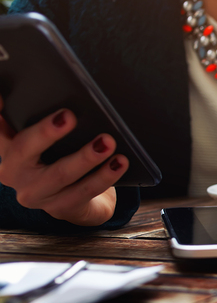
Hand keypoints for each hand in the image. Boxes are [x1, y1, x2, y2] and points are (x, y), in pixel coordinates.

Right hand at [0, 103, 128, 225]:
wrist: (72, 199)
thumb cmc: (57, 159)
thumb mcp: (41, 140)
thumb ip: (34, 117)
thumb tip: (43, 95)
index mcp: (6, 148)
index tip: (1, 99)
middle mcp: (12, 172)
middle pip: (23, 149)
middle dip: (46, 132)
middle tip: (69, 116)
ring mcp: (34, 194)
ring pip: (60, 174)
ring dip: (86, 156)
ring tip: (107, 142)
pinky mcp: (60, 207)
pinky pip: (85, 190)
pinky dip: (104, 176)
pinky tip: (118, 163)